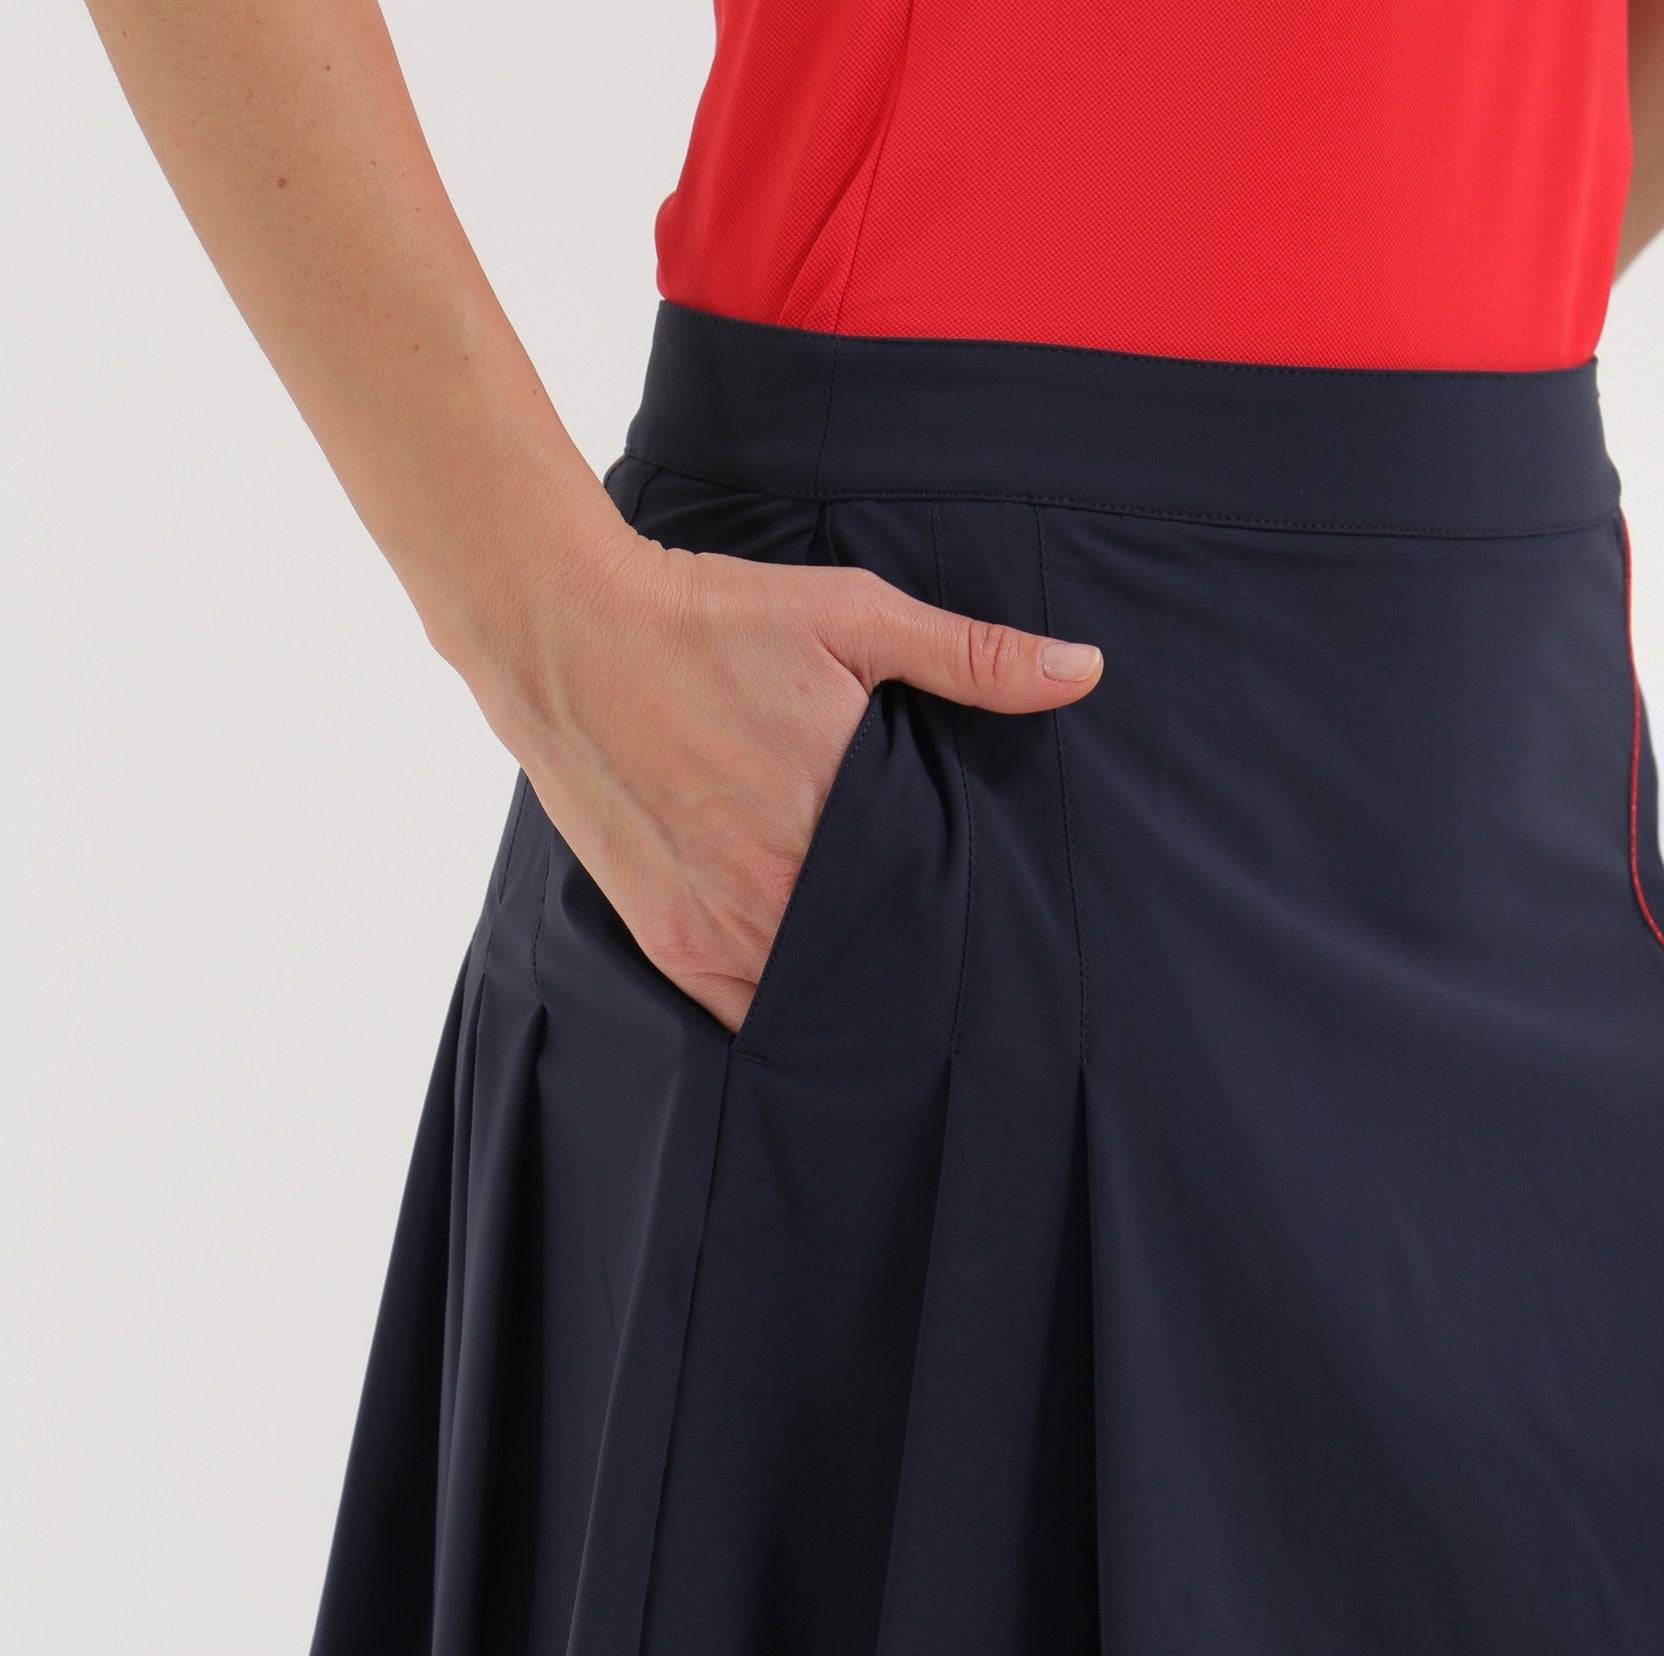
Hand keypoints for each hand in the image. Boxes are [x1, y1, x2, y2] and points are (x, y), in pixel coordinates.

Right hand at [474, 515, 1104, 1032]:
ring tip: (888, 1001)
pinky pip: (742, 1015)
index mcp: (840, 823)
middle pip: (875, 970)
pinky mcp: (668, 940)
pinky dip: (778, 1016)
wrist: (568, 635)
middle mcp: (777, 892)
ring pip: (810, 1006)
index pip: (933, 919)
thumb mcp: (853, 617)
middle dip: (913, 975)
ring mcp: (717, 926)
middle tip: (956, 983)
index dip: (966, 935)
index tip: (995, 943)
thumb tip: (1082, 671)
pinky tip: (812, 1009)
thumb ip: (970, 656)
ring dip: (847, 1001)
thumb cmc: (711, 620)